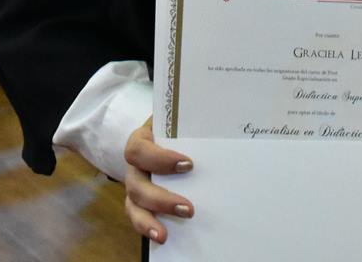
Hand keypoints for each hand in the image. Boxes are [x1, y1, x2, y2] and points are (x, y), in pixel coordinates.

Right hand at [123, 116, 194, 244]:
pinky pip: (137, 215)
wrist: (164, 134)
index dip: (160, 159)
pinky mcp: (138, 200)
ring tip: (164, 235)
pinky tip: (162, 236)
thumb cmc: (176, 129)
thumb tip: (228, 130)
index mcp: (142, 140)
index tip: (188, 165)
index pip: (140, 150)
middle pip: (136, 184)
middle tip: (188, 208)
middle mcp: (135, 165)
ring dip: (149, 220)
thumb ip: (194, 127)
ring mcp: (135, 184)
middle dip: (160, 199)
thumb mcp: (182, 124)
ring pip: (133, 204)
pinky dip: (147, 227)